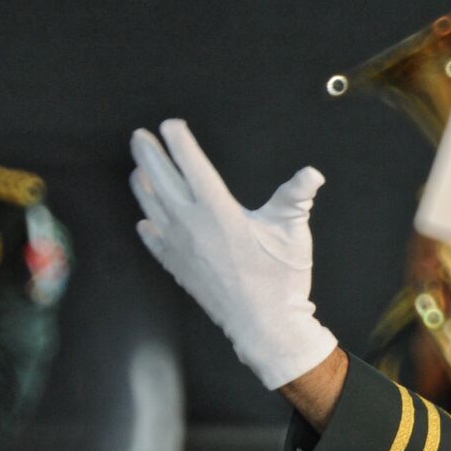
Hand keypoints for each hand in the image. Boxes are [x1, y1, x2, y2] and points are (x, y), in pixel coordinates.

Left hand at [129, 119, 337, 388]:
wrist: (263, 325)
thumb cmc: (280, 279)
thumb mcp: (292, 232)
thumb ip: (296, 197)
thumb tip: (312, 173)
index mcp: (217, 210)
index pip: (191, 165)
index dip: (179, 142)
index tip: (170, 125)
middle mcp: (190, 225)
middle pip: (160, 180)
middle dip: (148, 155)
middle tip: (139, 137)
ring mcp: (179, 248)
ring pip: (150, 208)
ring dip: (141, 186)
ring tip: (137, 171)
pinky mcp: (178, 268)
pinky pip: (153, 242)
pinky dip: (146, 226)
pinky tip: (145, 222)